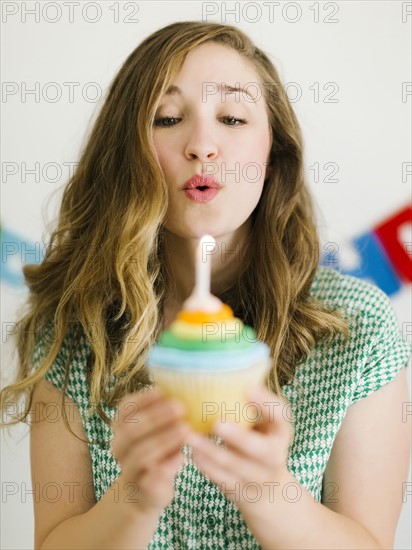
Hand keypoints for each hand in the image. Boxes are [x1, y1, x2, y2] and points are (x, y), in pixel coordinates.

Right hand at [110, 388, 191, 516]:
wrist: (143, 492)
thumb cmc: (157, 449)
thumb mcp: (158, 428)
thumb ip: (167, 411)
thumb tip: (192, 385)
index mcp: (121, 426)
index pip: (126, 408)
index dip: (144, 398)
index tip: (164, 390)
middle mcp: (119, 447)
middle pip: (131, 429)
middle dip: (157, 417)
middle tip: (181, 408)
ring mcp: (128, 470)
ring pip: (140, 454)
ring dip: (165, 440)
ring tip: (186, 430)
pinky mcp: (142, 491)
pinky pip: (150, 480)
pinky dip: (166, 467)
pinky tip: (181, 457)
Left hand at [187, 386, 293, 531]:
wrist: (267, 488)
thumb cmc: (259, 439)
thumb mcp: (264, 421)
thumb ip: (251, 402)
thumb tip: (226, 366)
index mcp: (281, 430)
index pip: (281, 415)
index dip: (266, 403)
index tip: (248, 388)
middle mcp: (275, 455)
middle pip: (261, 449)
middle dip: (239, 437)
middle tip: (217, 422)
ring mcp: (258, 476)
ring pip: (234, 466)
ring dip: (210, 450)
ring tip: (189, 435)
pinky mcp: (239, 491)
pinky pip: (221, 480)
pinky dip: (205, 466)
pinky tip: (191, 452)